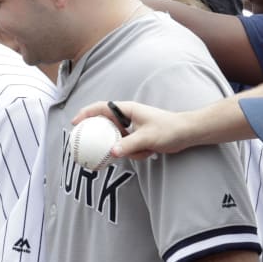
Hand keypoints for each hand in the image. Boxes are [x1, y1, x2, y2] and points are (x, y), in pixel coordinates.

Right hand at [71, 100, 196, 159]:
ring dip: (126, 149)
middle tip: (87, 146)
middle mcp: (128, 117)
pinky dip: (136, 153)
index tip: (76, 123)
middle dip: (98, 136)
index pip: (102, 108)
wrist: (187, 133)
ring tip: (139, 151)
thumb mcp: (147, 137)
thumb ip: (128, 145)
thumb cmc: (169, 129)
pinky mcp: (137, 138)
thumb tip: (112, 153)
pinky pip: (128, 148)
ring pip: (117, 140)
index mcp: (128, 110)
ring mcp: (132, 128)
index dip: (86, 113)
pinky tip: (149, 153)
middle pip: (105, 124)